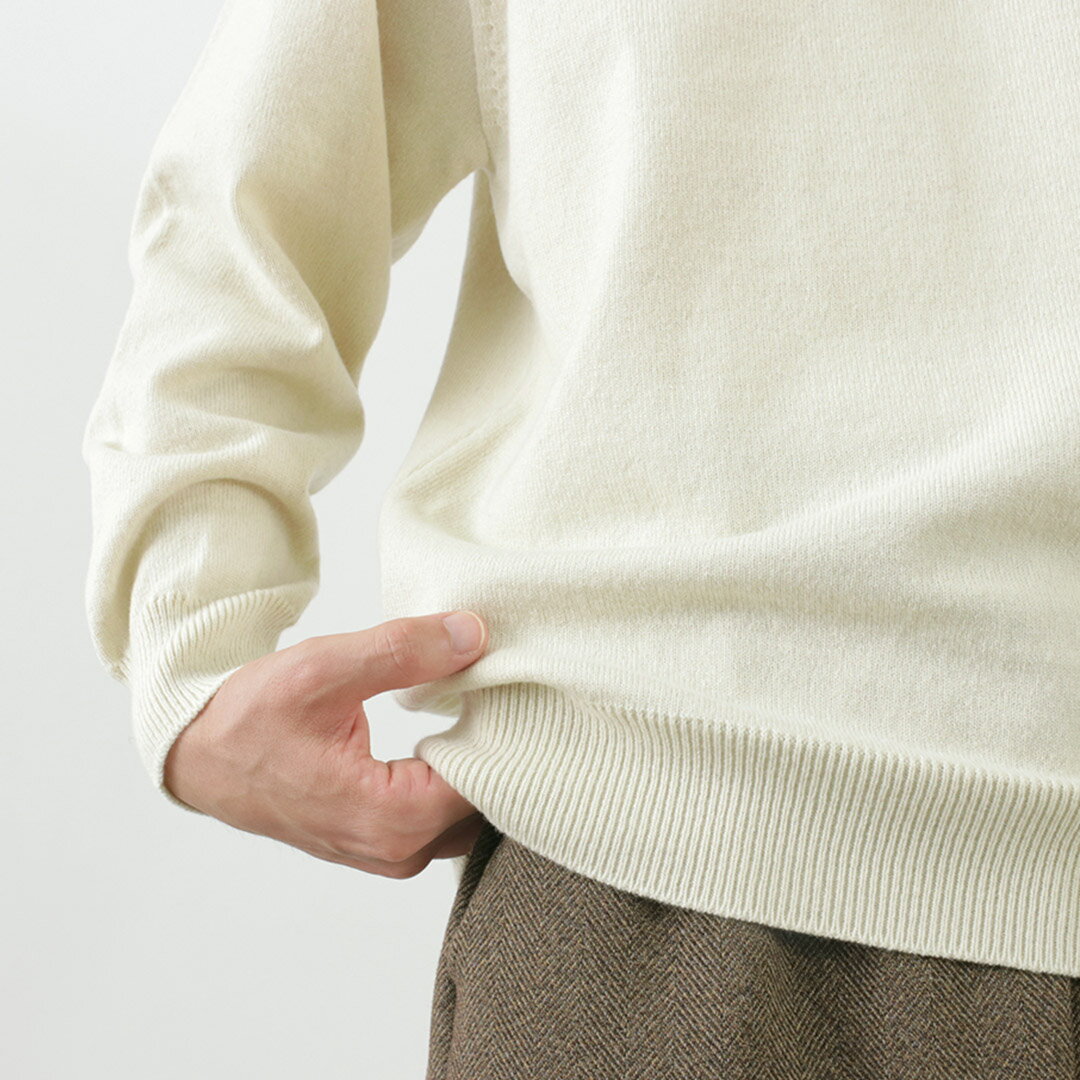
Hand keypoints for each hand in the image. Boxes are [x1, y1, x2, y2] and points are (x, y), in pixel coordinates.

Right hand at [162, 610, 489, 876]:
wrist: (204, 756)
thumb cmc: (252, 720)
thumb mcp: (325, 670)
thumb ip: (403, 651)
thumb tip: (473, 635)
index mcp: (391, 817)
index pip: (492, 782)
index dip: (512, 732)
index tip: (517, 689)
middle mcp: (399, 850)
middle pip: (489, 804)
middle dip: (505, 749)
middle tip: (509, 691)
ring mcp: (393, 853)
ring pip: (471, 814)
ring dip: (484, 765)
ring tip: (488, 707)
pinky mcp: (387, 842)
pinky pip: (446, 817)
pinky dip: (461, 778)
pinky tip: (463, 731)